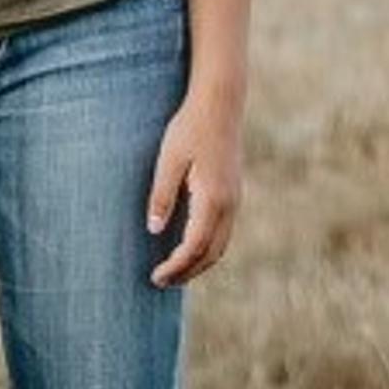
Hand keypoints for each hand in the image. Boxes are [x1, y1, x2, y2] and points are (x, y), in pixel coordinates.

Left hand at [147, 91, 244, 285]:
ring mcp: (235, 200)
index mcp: (212, 198)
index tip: (155, 277)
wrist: (220, 106)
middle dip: (187, 272)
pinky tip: (189, 248)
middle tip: (160, 282)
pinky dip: (207, 248)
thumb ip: (161, 196)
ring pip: (221, 245)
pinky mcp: (234, 194)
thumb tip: (154, 230)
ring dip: (199, 263)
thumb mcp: (168, 160)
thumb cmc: (189, 129)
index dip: (176, 266)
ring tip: (174, 272)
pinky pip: (223, 232)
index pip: (194, 246)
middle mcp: (229, 204)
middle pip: (211, 253)